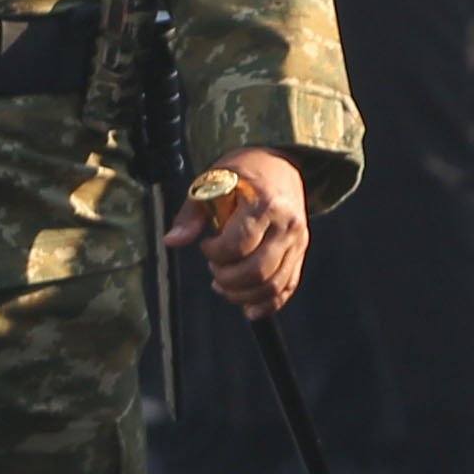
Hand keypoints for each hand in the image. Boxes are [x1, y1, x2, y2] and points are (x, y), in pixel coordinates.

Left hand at [168, 151, 310, 317]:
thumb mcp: (210, 183)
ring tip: (224, 285)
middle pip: (257, 271)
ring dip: (243, 294)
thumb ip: (191, 215)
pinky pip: (288, 286)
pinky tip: (249, 309)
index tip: (205, 245)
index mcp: (264, 205)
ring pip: (273, 285)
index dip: (215, 254)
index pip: (237, 245)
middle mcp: (287, 225)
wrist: (280, 164)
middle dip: (227, 279)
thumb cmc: (241, 173)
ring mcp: (298, 241)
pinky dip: (268, 304)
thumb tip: (172, 241)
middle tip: (214, 268)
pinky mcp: (301, 252)